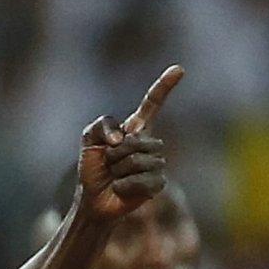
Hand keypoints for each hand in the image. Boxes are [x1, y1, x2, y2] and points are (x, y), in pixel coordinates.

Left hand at [77, 68, 181, 220]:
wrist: (94, 200)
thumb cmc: (93, 169)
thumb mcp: (89, 139)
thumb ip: (102, 125)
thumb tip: (123, 138)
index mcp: (136, 128)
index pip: (152, 103)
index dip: (165, 86)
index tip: (179, 69)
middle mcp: (149, 143)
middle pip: (137, 140)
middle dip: (116, 153)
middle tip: (109, 164)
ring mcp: (155, 164)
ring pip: (141, 160)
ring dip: (120, 170)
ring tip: (115, 177)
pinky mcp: (157, 184)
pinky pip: (144, 180)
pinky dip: (126, 185)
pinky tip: (121, 189)